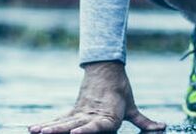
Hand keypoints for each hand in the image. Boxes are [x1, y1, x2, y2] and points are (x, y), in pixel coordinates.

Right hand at [29, 60, 165, 133]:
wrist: (106, 69)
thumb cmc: (121, 91)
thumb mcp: (132, 107)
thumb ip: (145, 122)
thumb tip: (162, 127)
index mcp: (108, 116)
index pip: (97, 125)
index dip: (87, 129)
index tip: (77, 132)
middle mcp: (91, 115)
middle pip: (74, 124)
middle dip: (60, 131)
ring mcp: (80, 112)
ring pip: (63, 121)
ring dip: (49, 127)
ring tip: (36, 132)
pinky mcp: (73, 110)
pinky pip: (58, 119)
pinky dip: (46, 124)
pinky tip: (33, 129)